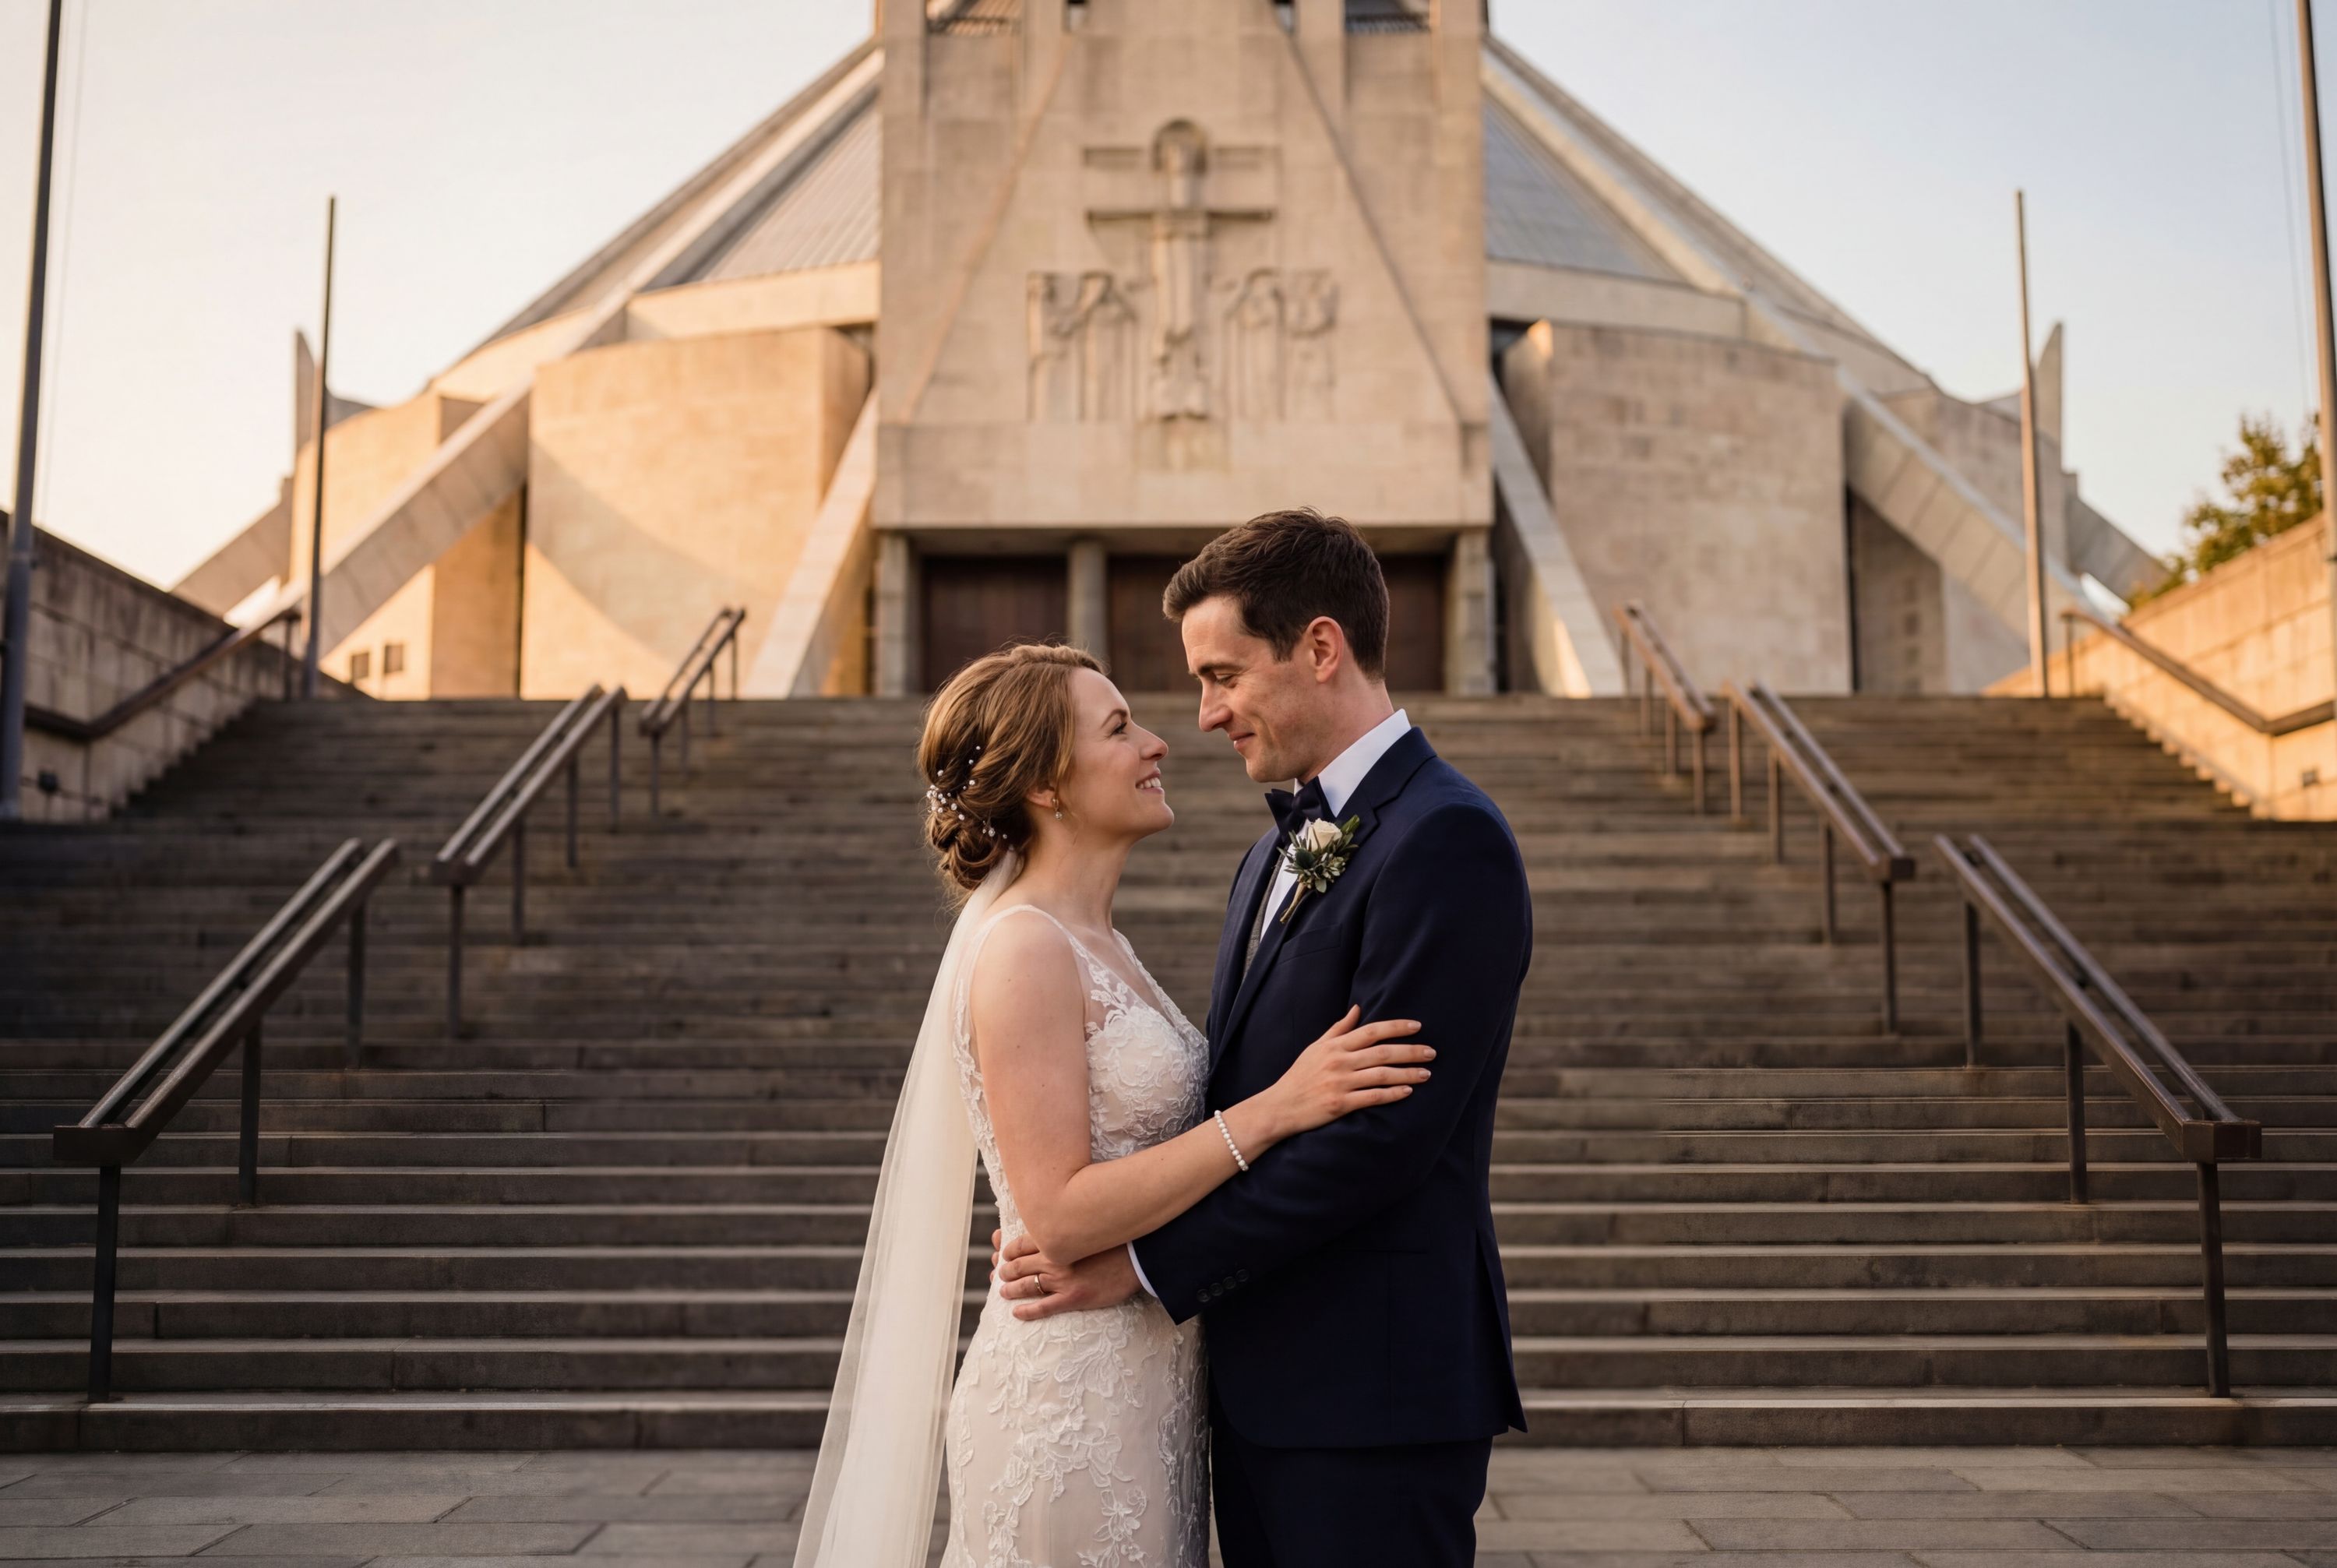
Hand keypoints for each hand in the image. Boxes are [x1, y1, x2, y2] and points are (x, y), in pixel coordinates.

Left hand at [995, 1232, 1141, 1320]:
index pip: (1020, 1244)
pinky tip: (1017, 1312)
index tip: (1003, 1254)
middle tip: (1000, 1274)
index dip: (1007, 1251)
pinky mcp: (1073, 1297)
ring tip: (1003, 1291)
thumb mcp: (1086, 1226)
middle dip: (1005, 1271)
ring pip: (1026, 1285)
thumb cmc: (1114, 1239)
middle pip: (1018, 1265)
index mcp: (1056, 1239)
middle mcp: (1055, 1258)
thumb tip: (1050, 1225)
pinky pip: (1043, 1307)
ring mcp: (1063, 1279)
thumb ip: (1065, 1227)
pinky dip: (1026, 1311)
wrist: (1138, 1257)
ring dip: (1010, 1289)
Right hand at [1261, 1005, 1431, 1136]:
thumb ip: (1338, 1029)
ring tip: (1426, 1073)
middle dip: (1411, 1051)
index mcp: (1334, 1046)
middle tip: (1432, 1052)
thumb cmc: (1299, 1076)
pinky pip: (1373, 1097)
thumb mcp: (1316, 1047)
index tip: (1417, 1026)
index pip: (1371, 1030)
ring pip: (1382, 1074)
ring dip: (1407, 1073)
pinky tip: (1408, 1092)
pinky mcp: (1340, 1104)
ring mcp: (1340, 1083)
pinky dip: (1392, 1094)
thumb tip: (1357, 1008)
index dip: (1396, 1027)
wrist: (1280, 1107)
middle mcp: (1339, 1061)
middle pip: (1382, 1052)